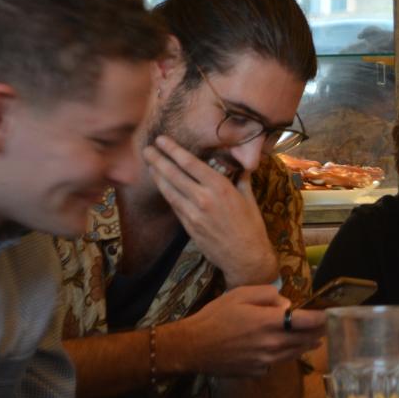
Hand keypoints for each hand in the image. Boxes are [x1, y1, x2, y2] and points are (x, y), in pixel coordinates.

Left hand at [143, 135, 276, 286]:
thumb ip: (242, 178)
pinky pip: (174, 205)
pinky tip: (161, 185)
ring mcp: (193, 214)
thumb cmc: (252, 226)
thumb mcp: (249, 198)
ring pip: (169, 190)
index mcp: (220, 187)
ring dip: (157, 176)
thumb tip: (243, 163)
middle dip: (158, 160)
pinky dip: (166, 193)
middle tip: (146, 149)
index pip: (191, 164)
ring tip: (149, 164)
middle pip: (174, 175)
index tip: (162, 140)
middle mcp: (203, 198)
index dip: (174, 150)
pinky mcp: (188, 226)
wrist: (245, 257)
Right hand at [168, 285, 324, 377]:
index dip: (321, 317)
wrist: (192, 347)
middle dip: (317, 333)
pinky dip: (282, 355)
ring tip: (314, 341)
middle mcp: (271, 344)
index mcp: (269, 322)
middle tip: (325, 327)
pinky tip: (280, 349)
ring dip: (306, 346)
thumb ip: (269, 295)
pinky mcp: (257, 371)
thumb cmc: (215, 316)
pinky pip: (276, 362)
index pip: (307, 321)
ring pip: (294, 354)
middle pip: (305, 340)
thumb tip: (287, 304)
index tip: (328, 313)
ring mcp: (265, 361)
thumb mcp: (241, 294)